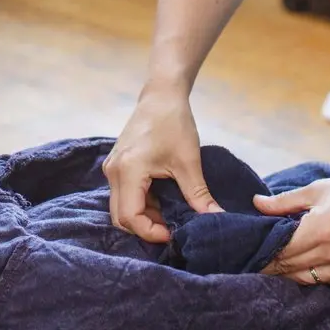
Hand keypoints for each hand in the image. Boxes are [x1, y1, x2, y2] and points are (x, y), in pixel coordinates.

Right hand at [103, 85, 221, 242]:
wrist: (161, 95)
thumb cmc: (174, 123)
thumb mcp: (188, 161)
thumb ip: (199, 195)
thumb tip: (217, 220)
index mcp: (128, 170)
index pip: (130, 216)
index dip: (150, 232)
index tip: (173, 234)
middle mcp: (113, 172)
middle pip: (120, 217)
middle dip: (145, 228)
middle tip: (171, 228)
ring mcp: (112, 168)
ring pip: (121, 207)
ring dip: (144, 216)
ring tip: (170, 214)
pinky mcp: (117, 165)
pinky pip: (124, 195)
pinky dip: (141, 204)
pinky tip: (162, 200)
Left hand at [256, 173, 329, 285]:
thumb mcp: (319, 189)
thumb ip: (285, 202)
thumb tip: (257, 204)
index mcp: (320, 231)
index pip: (280, 252)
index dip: (264, 251)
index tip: (251, 248)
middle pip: (290, 268)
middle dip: (272, 263)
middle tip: (257, 257)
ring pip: (306, 279)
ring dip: (291, 272)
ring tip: (279, 262)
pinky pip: (327, 282)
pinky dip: (313, 274)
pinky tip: (306, 264)